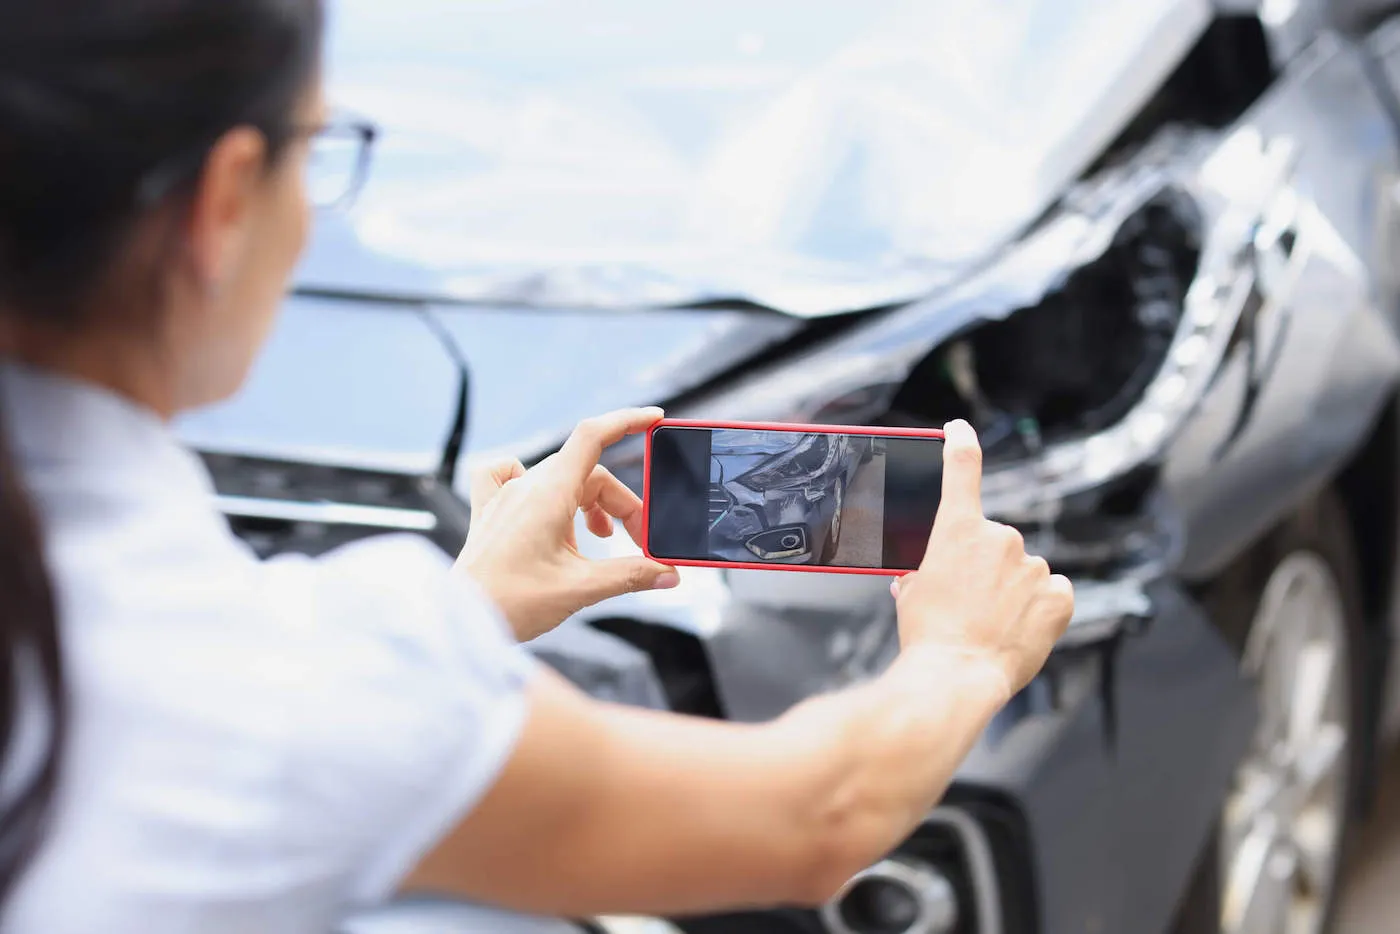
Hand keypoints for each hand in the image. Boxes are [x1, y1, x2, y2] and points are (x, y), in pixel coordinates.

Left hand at [456, 408, 679, 640]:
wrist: (460, 621)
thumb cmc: (510, 603)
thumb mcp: (581, 588)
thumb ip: (630, 576)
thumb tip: (667, 574)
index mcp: (548, 494)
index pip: (592, 437)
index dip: (627, 421)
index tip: (654, 419)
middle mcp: (525, 488)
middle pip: (588, 474)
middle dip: (620, 503)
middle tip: (638, 540)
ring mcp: (505, 498)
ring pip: (561, 480)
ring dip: (590, 504)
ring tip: (602, 538)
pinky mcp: (490, 514)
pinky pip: (511, 477)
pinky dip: (536, 484)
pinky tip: (543, 504)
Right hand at [891, 420, 1072, 699]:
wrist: (954, 677)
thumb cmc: (927, 636)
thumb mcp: (911, 594)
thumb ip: (924, 573)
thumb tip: (923, 579)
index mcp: (957, 529)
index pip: (962, 468)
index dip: (960, 442)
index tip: (959, 428)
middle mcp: (1000, 537)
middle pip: (995, 543)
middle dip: (985, 569)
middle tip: (968, 606)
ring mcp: (1033, 565)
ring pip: (1024, 572)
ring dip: (1012, 592)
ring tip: (992, 627)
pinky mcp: (1058, 595)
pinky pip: (1052, 593)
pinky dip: (1040, 608)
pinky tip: (1021, 629)